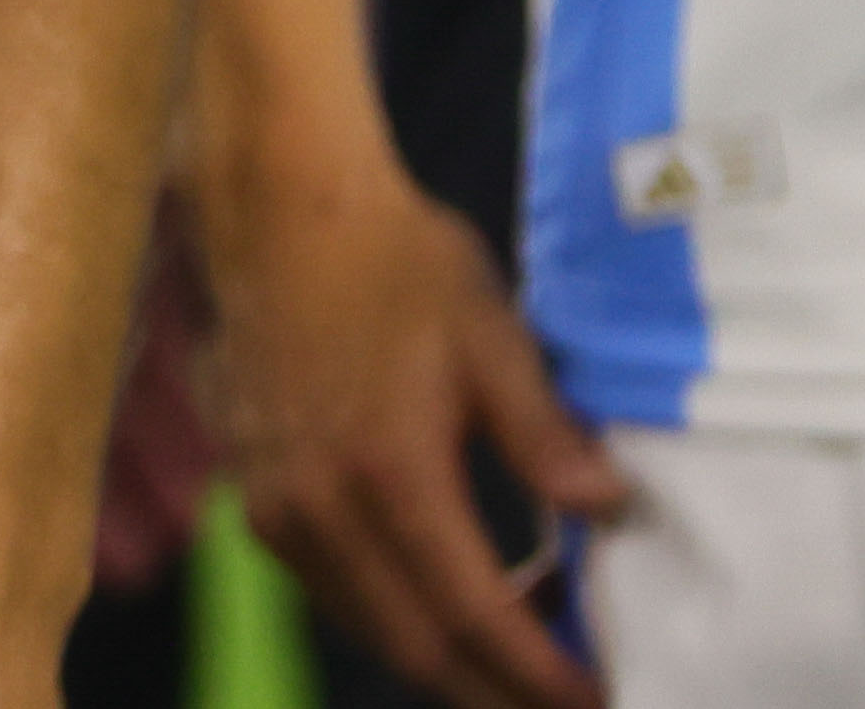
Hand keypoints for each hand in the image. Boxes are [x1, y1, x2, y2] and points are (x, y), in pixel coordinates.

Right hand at [203, 160, 619, 707]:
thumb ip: (544, 433)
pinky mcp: (254, 491)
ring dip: (444, 660)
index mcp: (389, 472)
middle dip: (494, 692)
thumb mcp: (488, 333)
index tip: (595, 698)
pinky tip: (442, 601)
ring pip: (367, 626)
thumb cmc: (392, 257)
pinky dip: (393, 617)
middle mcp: (319, 506)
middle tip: (561, 703)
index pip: (475, 614)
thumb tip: (609, 510)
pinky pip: (330, 589)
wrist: (275, 206)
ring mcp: (276, 504)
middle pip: (415, 647)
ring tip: (516, 663)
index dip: (538, 672)